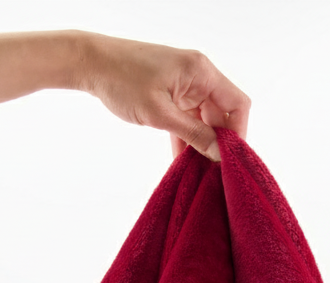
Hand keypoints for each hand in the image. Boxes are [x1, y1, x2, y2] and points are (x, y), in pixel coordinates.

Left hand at [77, 33, 250, 161]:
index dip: (238, 134)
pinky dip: (186, 138)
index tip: (229, 160)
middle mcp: (198, 76)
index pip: (238, 105)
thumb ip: (193, 135)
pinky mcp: (172, 94)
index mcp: (201, 72)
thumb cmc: (123, 80)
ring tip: (197, 171)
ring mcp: (185, 85)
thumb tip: (219, 154)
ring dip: (201, 144)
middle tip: (212, 172)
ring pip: (204, 120)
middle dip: (218, 143)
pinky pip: (187, 119)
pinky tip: (181, 162)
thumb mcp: (160, 114)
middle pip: (222, 115)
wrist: (91, 63)